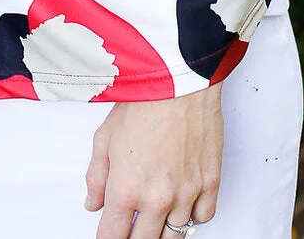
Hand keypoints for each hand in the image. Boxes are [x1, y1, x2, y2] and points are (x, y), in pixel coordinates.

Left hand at [84, 84, 222, 238]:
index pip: (113, 236)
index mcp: (126, 189)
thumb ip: (96, 177)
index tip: (108, 235)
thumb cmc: (143, 101)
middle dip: (134, 238)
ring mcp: (187, 194)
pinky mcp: (210, 183)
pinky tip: (182, 205)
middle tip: (130, 228)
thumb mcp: (103, 138)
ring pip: (175, 236)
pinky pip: (203, 218)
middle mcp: (157, 199)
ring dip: (162, 231)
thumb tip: (93, 203)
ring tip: (154, 220)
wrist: (178, 82)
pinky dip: (192, 216)